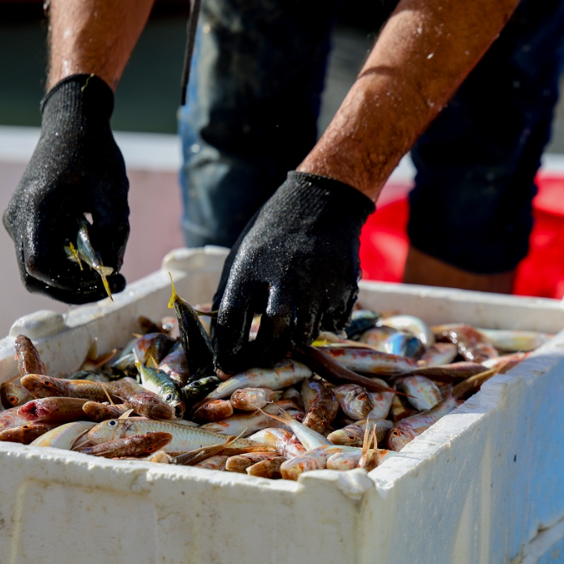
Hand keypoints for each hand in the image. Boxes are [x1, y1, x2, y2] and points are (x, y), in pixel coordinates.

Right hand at [3, 74, 128, 302]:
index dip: (71, 283)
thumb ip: (113, 234)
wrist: (71, 123)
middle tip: (113, 286)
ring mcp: (18, 221)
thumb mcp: (113, 193)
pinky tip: (95, 255)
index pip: (40, 265)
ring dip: (70, 279)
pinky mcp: (25, 221)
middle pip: (34, 276)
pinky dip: (66, 264)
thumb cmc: (94, 152)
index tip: (106, 282)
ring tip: (109, 273)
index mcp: (36, 207)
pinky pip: (42, 254)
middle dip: (73, 289)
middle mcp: (18, 218)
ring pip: (36, 270)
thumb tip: (111, 270)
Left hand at [211, 172, 374, 370]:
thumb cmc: (276, 229)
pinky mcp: (343, 284)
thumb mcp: (245, 251)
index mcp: (250, 265)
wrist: (324, 200)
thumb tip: (220, 332)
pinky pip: (332, 321)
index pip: (231, 318)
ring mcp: (317, 280)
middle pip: (272, 332)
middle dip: (264, 352)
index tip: (226, 363)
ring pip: (305, 331)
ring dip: (296, 337)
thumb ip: (233, 289)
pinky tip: (317, 309)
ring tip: (291, 328)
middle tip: (261, 358)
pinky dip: (323, 322)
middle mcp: (283, 274)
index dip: (226, 347)